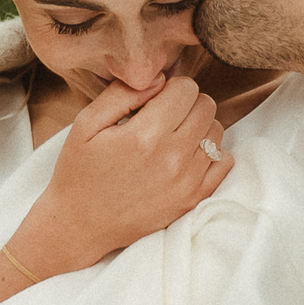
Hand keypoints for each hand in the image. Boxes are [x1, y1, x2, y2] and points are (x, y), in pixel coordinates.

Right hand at [0, 76, 232, 304]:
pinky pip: (224, 162)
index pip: (186, 88)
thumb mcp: (86, 124)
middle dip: (186, 103)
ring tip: (171, 137)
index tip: (154, 99)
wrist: (79, 226)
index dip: (170, 87)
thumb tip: (159, 79)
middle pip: (206, 106)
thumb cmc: (79, 172)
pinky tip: (186, 156)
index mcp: (145, 135)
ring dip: (198, 127)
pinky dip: (211, 153)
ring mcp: (187, 181)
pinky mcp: (193, 199)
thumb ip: (122, 93)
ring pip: (216, 131)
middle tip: (163, 116)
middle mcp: (172, 158)